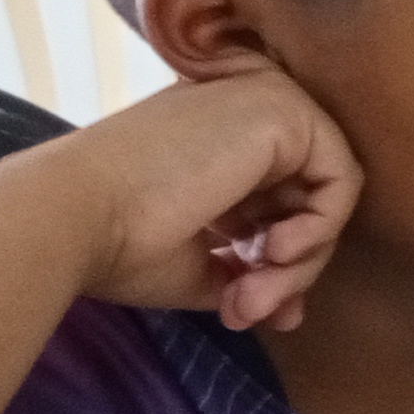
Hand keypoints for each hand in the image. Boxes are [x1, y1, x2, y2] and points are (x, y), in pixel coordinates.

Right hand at [19, 72, 362, 331]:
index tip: (246, 309)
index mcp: (217, 138)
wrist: (72, 216)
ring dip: (300, 261)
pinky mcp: (284, 109)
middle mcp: (243, 111)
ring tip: (254, 294)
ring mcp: (265, 100)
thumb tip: (291, 313)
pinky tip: (274, 254)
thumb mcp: (198, 263)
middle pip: (306, 199)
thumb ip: (251, 273)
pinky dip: (319, 229)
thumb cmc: (118, 242)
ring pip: (326, 195)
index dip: (274, 264)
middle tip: (249, 310)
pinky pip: (341, 179)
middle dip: (288, 270)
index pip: (278, 202)